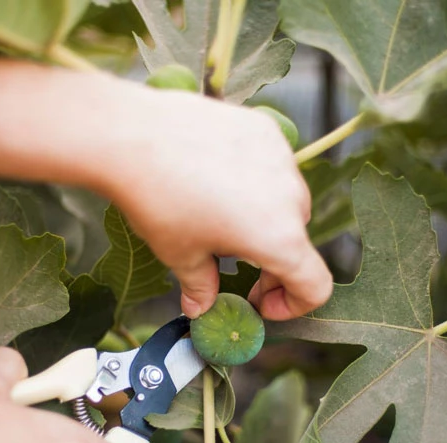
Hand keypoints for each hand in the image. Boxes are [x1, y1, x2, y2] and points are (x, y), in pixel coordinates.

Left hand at [97, 82, 332, 320]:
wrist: (131, 135)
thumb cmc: (158, 202)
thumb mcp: (181, 256)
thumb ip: (202, 289)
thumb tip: (201, 308)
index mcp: (278, 238)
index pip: (316, 285)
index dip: (293, 305)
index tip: (260, 304)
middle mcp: (291, 197)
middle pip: (296, 242)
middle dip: (270, 262)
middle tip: (233, 266)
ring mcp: (281, 158)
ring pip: (285, 202)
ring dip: (263, 219)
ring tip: (215, 216)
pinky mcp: (264, 130)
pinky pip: (271, 166)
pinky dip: (253, 181)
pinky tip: (212, 177)